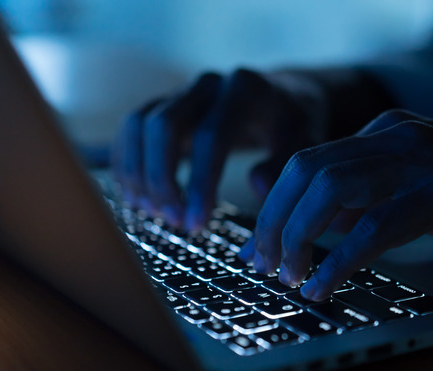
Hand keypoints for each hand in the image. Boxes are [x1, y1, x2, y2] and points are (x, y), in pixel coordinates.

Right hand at [112, 69, 327, 228]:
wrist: (282, 98)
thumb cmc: (293, 126)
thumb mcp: (305, 144)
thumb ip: (285, 165)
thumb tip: (257, 186)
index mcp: (245, 90)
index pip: (211, 136)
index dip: (199, 183)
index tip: (196, 223)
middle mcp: (208, 85)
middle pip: (163, 125)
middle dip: (162, 179)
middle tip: (173, 222)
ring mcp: (182, 91)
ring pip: (139, 124)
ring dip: (138, 172)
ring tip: (153, 212)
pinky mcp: (164, 104)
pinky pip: (132, 128)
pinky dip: (128, 162)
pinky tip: (138, 196)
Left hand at [241, 109, 432, 299]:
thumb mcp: (422, 186)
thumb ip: (371, 195)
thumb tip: (314, 222)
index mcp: (386, 131)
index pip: (307, 161)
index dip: (272, 206)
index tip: (259, 246)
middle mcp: (396, 135)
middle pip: (305, 171)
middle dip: (273, 222)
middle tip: (264, 265)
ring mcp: (421, 160)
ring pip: (330, 191)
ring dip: (298, 239)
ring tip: (289, 278)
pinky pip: (375, 226)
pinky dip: (340, 260)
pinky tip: (324, 285)